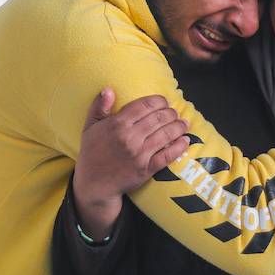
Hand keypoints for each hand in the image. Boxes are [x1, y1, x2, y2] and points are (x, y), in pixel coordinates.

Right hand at [72, 91, 188, 237]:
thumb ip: (99, 107)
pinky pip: (167, 155)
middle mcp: (129, 137)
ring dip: (178, 127)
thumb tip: (109, 89)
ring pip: (166, 134)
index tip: (164, 101)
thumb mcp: (89, 127)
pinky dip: (179, 147)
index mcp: (117, 124)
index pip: (144, 106)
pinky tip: (185, 140)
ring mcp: (139, 154)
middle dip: (170, 113)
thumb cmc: (91, 153)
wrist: (94, 184)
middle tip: (175, 112)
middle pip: (158, 118)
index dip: (158, 101)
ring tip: (184, 123)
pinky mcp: (146, 168)